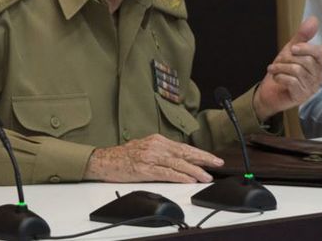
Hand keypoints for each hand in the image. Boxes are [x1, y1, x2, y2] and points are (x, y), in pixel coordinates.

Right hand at [83, 134, 223, 182]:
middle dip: (203, 158)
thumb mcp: (146, 147)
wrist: (103, 160)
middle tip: (217, 163)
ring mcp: (151, 157)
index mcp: (158, 140)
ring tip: (206, 176)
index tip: (212, 158)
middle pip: (185, 152)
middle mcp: (156, 146)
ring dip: (195, 170)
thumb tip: (180, 159)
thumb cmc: (124, 156)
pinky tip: (189, 179)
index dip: (200, 153)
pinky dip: (180, 176)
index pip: (184, 147)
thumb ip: (162, 152)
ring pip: (178, 163)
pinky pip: (166, 173)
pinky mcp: (145, 169)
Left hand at [252, 16, 321, 120]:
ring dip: (281, 68)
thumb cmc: (283, 71)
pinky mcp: (301, 96)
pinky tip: (276, 78)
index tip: (292, 48)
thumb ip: (302, 36)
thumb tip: (314, 20)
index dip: (306, 48)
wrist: (269, 92)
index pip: (320, 52)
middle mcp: (318, 77)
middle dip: (287, 58)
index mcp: (318, 64)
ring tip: (274, 69)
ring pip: (297, 70)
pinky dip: (280, 77)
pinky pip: (292, 81)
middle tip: (279, 62)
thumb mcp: (291, 50)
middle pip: (306, 61)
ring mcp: (310, 88)